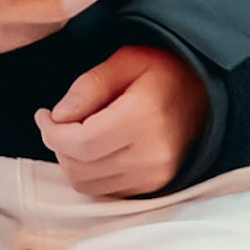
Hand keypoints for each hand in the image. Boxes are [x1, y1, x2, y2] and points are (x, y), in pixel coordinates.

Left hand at [38, 44, 209, 200]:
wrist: (207, 91)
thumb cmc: (164, 68)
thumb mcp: (125, 60)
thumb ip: (89, 86)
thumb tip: (57, 116)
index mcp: (144, 116)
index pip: (80, 142)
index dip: (51, 132)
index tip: (42, 115)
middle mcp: (152, 153)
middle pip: (80, 167)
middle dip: (58, 145)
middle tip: (55, 121)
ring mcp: (156, 174)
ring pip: (88, 184)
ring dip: (71, 161)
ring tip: (74, 133)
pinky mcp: (155, 185)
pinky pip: (106, 189)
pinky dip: (90, 172)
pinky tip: (94, 148)